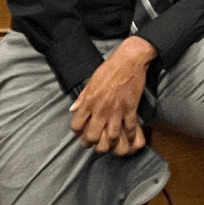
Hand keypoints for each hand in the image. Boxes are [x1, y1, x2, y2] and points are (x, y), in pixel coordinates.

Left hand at [70, 36, 155, 154]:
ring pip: (112, 135)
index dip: (77, 132)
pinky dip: (131, 135)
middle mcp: (101, 108)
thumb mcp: (91, 81)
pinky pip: (130, 127)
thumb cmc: (109, 68)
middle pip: (93, 135)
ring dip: (111, 142)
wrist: (129, 60)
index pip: (77, 125)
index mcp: (89, 101)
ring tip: (110, 144)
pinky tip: (130, 138)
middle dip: (91, 142)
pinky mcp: (130, 108)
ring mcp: (117, 109)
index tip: (81, 132)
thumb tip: (72, 109)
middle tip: (93, 143)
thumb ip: (82, 97)